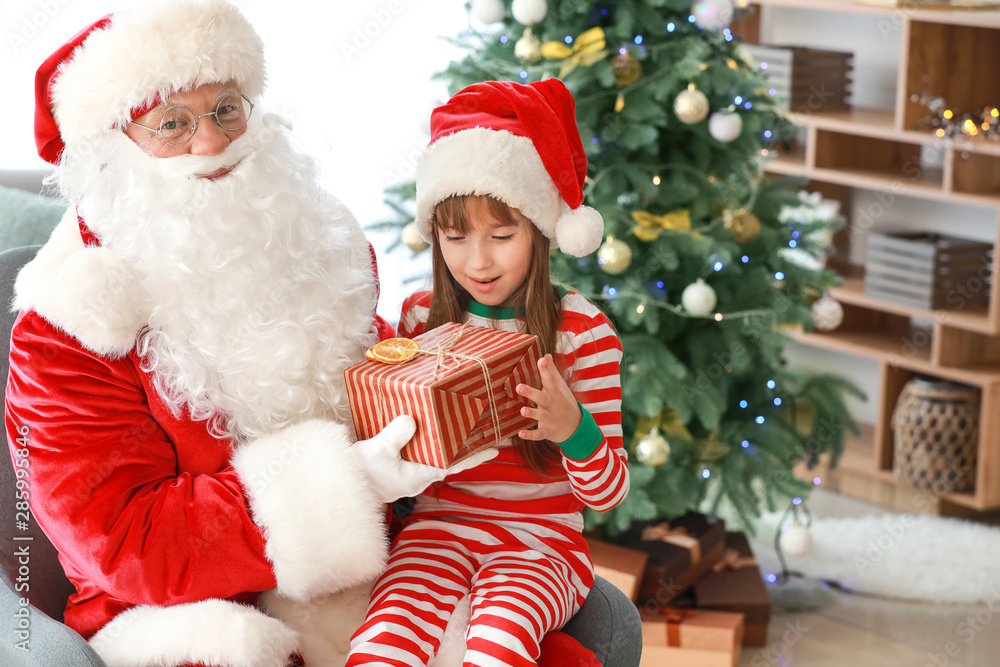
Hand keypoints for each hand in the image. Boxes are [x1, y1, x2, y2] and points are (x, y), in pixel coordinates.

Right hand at [354, 415, 498, 502]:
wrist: (340, 487)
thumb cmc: (360, 474)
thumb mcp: (378, 451)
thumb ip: (396, 435)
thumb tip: (411, 420)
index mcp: (420, 474)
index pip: (455, 464)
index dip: (475, 456)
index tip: (495, 449)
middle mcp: (419, 475)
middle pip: (450, 460)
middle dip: (466, 447)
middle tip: (484, 433)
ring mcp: (408, 473)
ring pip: (435, 457)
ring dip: (448, 445)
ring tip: (461, 429)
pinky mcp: (398, 468)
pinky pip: (420, 454)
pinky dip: (429, 443)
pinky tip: (428, 432)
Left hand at [515, 354, 580, 443]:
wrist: (576, 427)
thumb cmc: (564, 402)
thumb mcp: (561, 387)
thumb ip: (552, 371)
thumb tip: (546, 354)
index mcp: (555, 392)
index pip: (550, 379)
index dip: (546, 369)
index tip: (541, 359)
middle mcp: (552, 404)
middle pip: (542, 397)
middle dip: (531, 392)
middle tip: (519, 387)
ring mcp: (551, 418)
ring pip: (541, 415)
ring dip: (532, 413)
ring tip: (522, 410)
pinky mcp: (548, 431)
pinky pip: (539, 434)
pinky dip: (531, 435)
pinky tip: (521, 434)